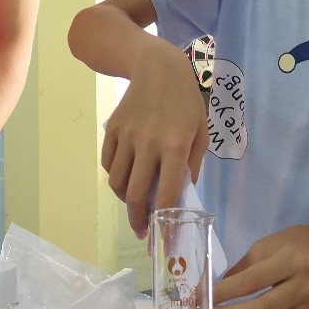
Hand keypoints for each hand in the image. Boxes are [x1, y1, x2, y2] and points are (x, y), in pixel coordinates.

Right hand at [102, 46, 207, 237]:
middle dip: (137, 220)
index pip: (165, 195)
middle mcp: (148, 144)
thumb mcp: (200, 133)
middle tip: (143, 230)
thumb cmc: (186, 102)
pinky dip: (115, 176)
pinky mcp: (112, 130)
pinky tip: (126, 177)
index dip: (164, 223)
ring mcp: (127, 137)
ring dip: (124, 200)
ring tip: (134, 203)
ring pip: (116, 182)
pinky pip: (108, 163)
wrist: (158, 68)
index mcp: (175, 147)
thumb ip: (191, 166)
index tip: (162, 241)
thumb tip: (180, 196)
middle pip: (134, 195)